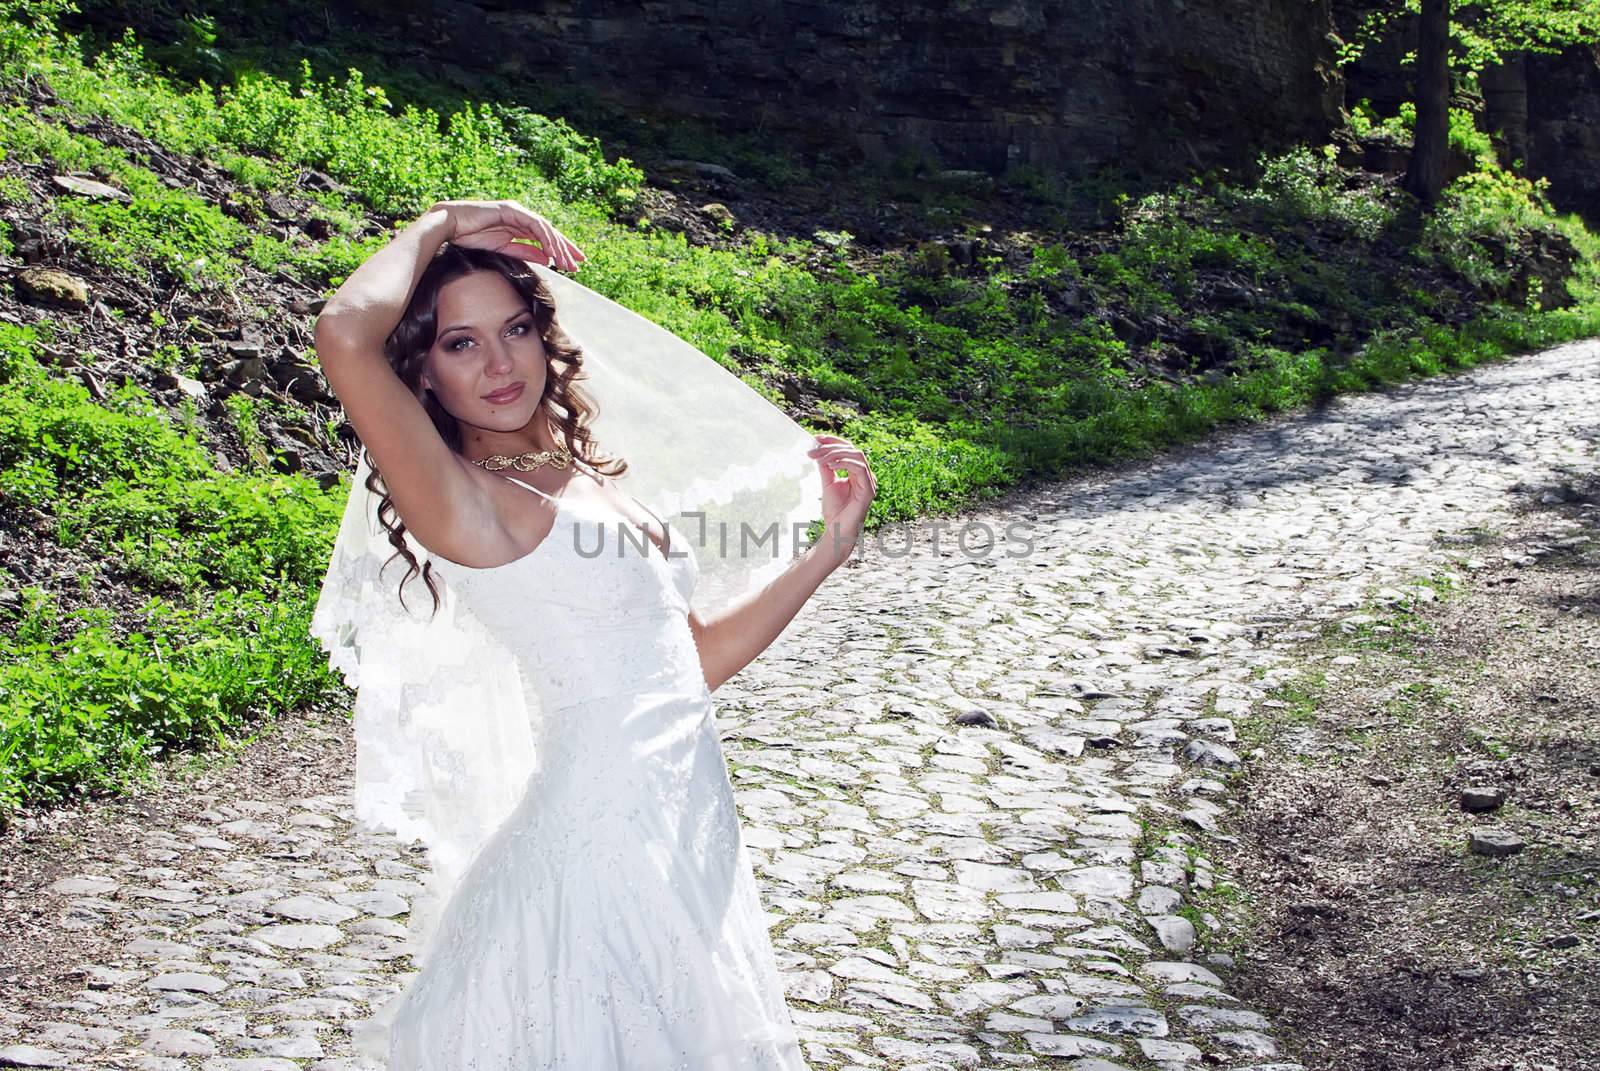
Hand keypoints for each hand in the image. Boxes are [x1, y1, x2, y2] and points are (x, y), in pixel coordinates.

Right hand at [429, 199, 585, 270]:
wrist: (450, 227)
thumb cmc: (471, 237)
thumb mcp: (504, 249)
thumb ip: (525, 252)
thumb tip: (548, 259)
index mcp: (519, 225)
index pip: (545, 238)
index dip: (560, 250)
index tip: (574, 264)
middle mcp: (520, 217)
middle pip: (549, 232)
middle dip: (566, 248)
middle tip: (580, 263)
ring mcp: (516, 211)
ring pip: (545, 229)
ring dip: (558, 246)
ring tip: (567, 262)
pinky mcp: (511, 210)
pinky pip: (533, 225)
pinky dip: (544, 238)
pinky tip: (552, 252)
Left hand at [806, 434, 875, 564]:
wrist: (837, 531)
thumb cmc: (835, 511)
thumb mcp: (828, 483)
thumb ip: (826, 467)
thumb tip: (819, 450)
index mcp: (857, 472)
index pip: (848, 449)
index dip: (833, 441)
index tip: (816, 438)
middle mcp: (866, 475)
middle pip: (852, 449)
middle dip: (832, 446)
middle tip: (813, 449)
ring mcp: (869, 482)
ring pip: (857, 456)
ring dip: (836, 453)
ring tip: (820, 458)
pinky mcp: (869, 490)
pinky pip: (859, 469)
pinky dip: (844, 463)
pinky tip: (830, 465)